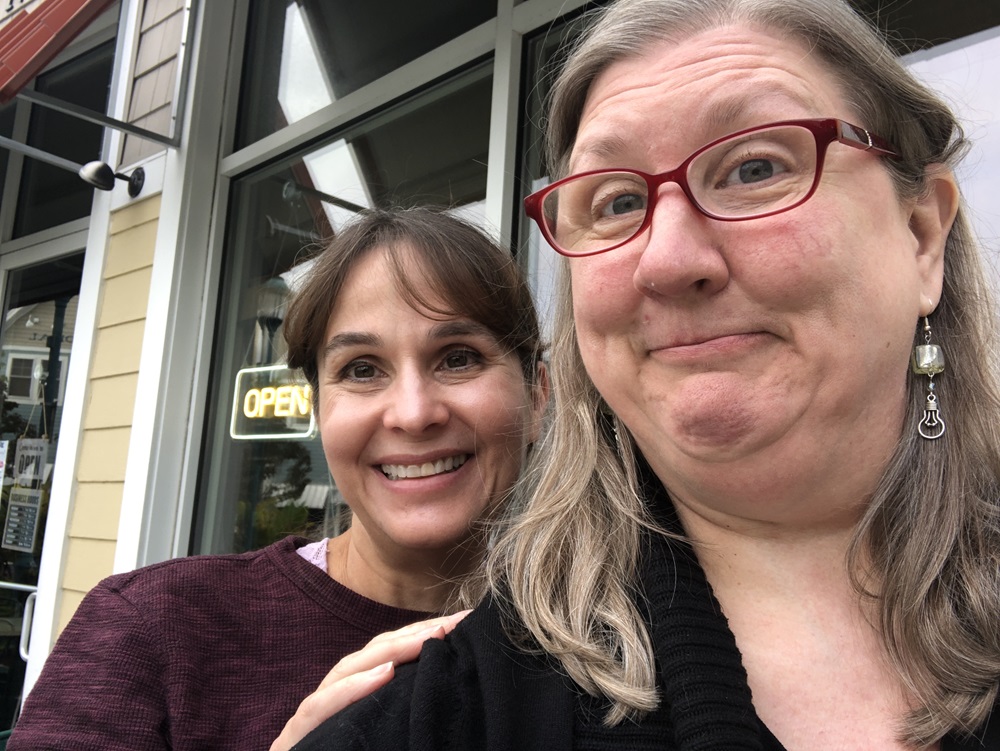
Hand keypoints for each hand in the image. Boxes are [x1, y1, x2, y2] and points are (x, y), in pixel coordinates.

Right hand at [269, 610, 471, 750]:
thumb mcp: (383, 734)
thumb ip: (401, 708)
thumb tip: (450, 686)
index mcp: (352, 701)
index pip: (387, 659)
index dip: (421, 637)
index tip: (461, 624)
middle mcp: (330, 701)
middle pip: (372, 655)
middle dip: (415, 635)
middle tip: (456, 623)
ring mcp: (310, 717)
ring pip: (347, 670)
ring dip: (390, 651)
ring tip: (429, 638)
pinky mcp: (294, 738)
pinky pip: (320, 707)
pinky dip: (352, 689)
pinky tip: (385, 675)